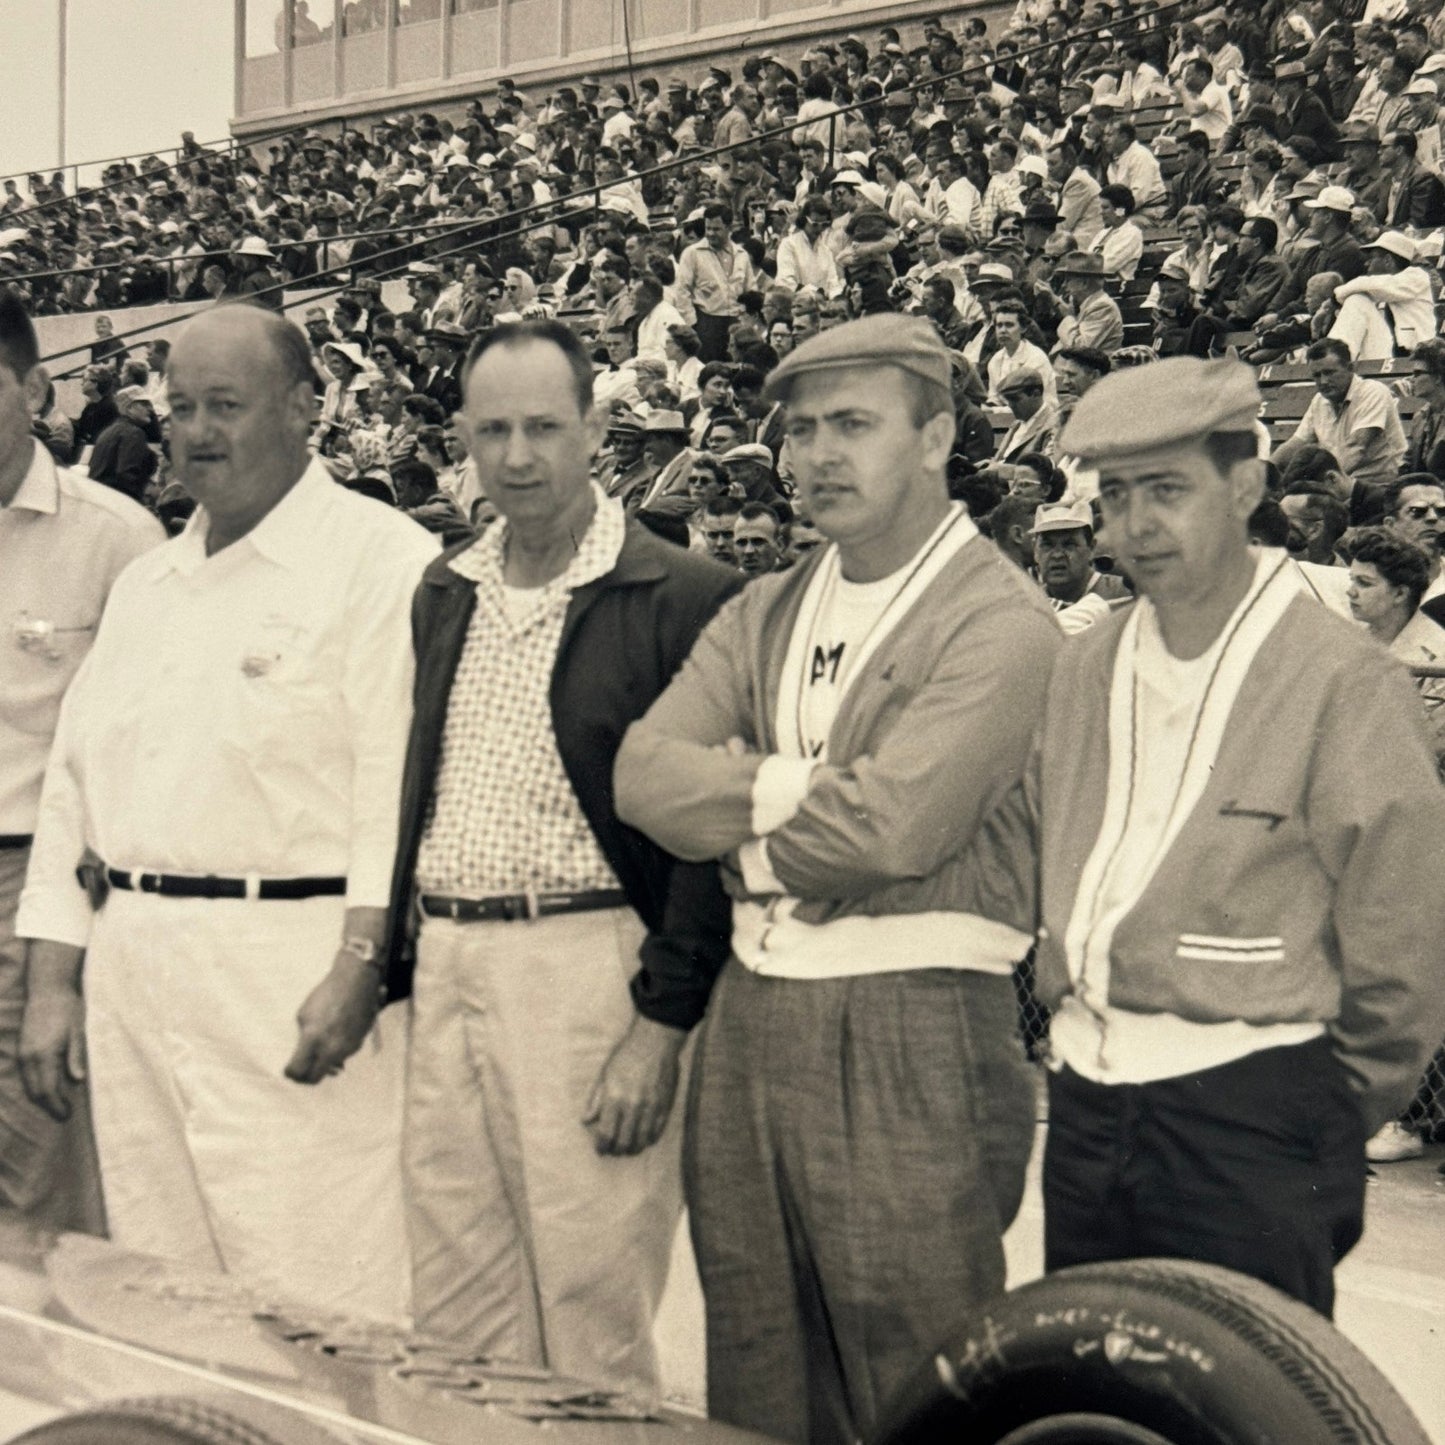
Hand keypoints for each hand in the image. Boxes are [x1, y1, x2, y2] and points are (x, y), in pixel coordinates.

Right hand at [19, 984, 85, 1121]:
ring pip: (28, 1083)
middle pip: (35, 1091)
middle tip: (65, 1113)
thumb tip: (78, 1080)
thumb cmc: (68, 1007)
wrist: (48, 988)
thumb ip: (75, 1056)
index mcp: (44, 1054)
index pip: (47, 1090)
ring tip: (58, 1103)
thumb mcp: (78, 1031)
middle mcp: (29, 1057)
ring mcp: (23, 1052)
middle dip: (49, 1105)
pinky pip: (26, 1074)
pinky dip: (36, 1084)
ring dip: (41, 1096)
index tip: (68, 1114)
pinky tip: (48, 1085)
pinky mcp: (22, 1047)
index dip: (56, 1105)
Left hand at [284, 954, 380, 1084]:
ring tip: (321, 1049)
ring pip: (332, 1066)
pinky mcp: (359, 1043)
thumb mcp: (305, 1015)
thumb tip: (307, 1056)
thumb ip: (304, 1039)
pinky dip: (337, 1052)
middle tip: (301, 1071)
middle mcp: (331, 1048)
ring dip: (324, 1062)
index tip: (289, 1070)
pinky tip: (336, 1037)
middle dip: (306, 1078)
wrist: (356, 982)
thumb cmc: (326, 994)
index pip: (298, 1070)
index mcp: (313, 1039)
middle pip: (315, 1078)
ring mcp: (347, 1048)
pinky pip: (344, 1055)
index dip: (291, 1073)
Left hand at [582, 1014, 685, 1155]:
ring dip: (633, 1149)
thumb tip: (586, 1120)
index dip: (602, 1146)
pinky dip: (649, 1140)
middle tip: (613, 1151)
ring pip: (642, 1141)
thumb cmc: (627, 1054)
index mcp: (615, 1097)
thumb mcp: (605, 1073)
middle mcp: (633, 1105)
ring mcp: (651, 1107)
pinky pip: (657, 1132)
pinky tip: (644, 1139)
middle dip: (616, 1151)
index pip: (606, 1133)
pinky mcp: (665, 1106)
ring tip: (628, 1148)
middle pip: (624, 1142)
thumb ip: (596, 1100)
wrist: (656, 1041)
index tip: (600, 1150)